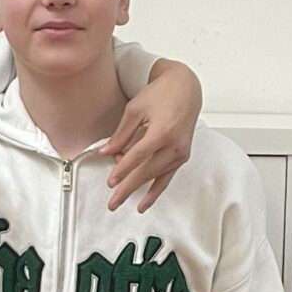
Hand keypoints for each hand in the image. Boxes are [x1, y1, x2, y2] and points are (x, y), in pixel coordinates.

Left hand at [98, 61, 200, 210]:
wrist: (185, 88)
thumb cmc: (162, 93)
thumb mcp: (135, 110)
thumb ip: (120, 134)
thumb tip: (107, 152)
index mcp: (163, 131)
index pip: (138, 157)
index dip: (122, 171)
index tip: (111, 182)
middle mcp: (175, 145)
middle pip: (146, 172)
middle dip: (127, 188)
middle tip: (113, 202)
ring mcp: (181, 152)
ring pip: (155, 177)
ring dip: (137, 187)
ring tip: (121, 199)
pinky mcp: (182, 156)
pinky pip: (167, 178)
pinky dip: (155, 191)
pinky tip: (144, 203)